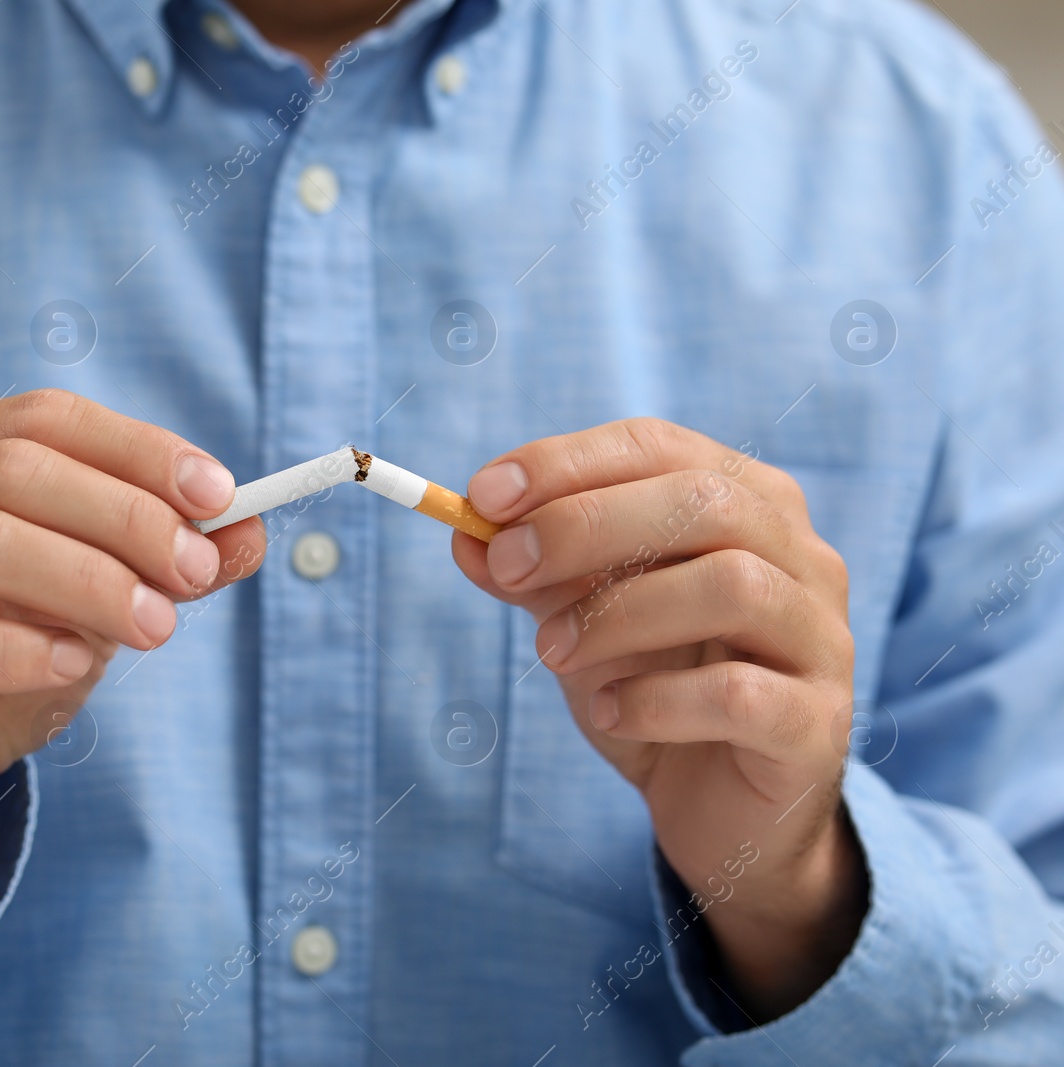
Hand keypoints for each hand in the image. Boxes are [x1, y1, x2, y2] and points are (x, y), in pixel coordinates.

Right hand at [0, 389, 263, 894]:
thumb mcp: (93, 611)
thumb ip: (162, 567)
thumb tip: (252, 531)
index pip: (39, 418)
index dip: (134, 450)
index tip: (218, 495)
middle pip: (7, 469)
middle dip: (121, 516)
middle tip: (195, 572)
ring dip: (82, 578)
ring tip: (155, 627)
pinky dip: (13, 648)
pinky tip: (73, 667)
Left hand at [455, 418, 863, 1020]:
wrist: (721, 813)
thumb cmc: (655, 689)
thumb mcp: (581, 621)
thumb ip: (532, 575)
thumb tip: (465, 532)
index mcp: (747, 503)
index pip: (659, 448)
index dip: (567, 463)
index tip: (482, 495)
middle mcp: (802, 556)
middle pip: (704, 502)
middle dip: (586, 525)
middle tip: (508, 566)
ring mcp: (821, 639)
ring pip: (732, 585)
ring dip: (618, 613)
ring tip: (550, 653)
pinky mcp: (817, 725)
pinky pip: (740, 694)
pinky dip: (657, 701)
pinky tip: (612, 715)